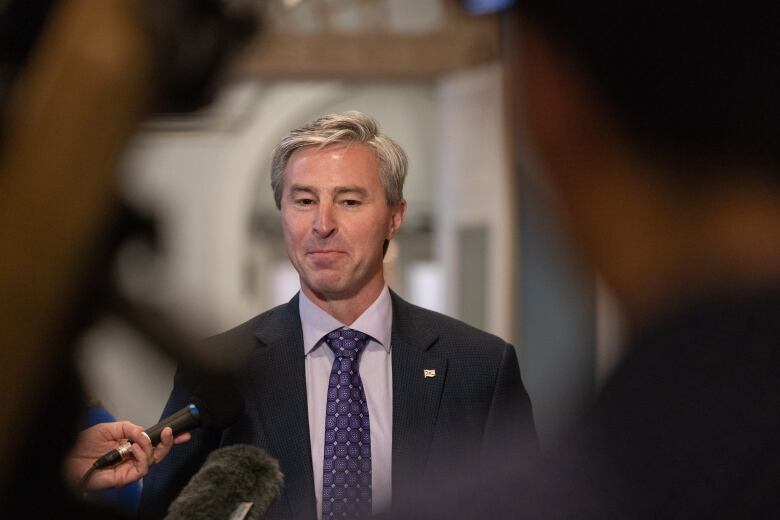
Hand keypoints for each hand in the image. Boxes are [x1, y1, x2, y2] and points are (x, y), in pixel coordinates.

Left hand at [64, 421, 190, 490]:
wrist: (66, 460)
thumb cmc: (81, 446)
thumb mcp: (107, 428)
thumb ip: (127, 427)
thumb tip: (143, 431)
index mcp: (129, 444)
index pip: (152, 442)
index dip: (167, 438)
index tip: (179, 431)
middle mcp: (131, 457)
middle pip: (157, 453)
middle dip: (167, 443)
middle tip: (169, 433)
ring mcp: (128, 468)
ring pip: (152, 461)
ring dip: (150, 448)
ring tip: (140, 440)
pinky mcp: (124, 478)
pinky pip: (141, 470)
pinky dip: (142, 458)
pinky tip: (134, 449)